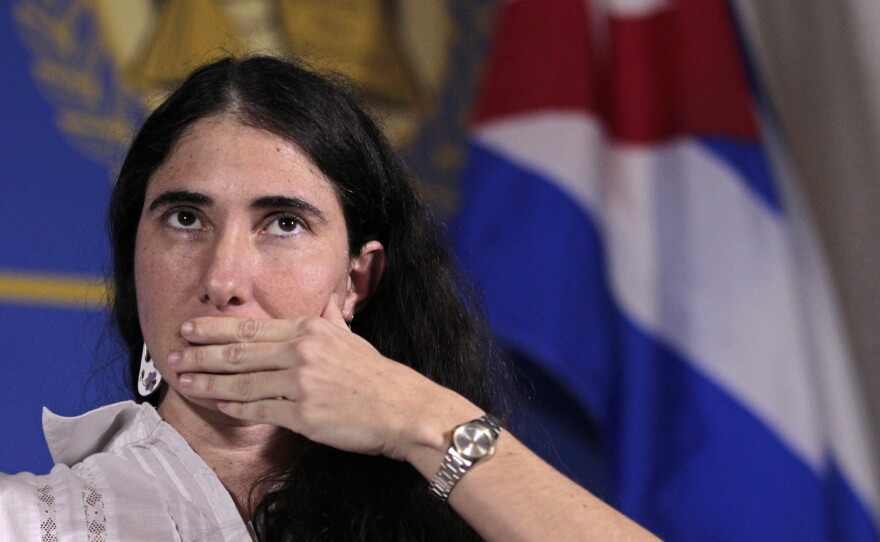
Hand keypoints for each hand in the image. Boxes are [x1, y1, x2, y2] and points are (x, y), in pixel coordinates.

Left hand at [167, 295, 454, 459]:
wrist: (403, 410)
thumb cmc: (379, 375)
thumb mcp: (353, 338)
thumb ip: (332, 319)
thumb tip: (328, 299)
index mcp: (311, 330)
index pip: (253, 326)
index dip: (216, 328)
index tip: (191, 328)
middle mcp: (302, 352)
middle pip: (239, 351)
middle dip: (201, 353)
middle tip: (172, 354)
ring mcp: (301, 384)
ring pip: (241, 382)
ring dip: (208, 382)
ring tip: (183, 380)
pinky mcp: (303, 415)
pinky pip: (258, 410)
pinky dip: (233, 407)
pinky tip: (215, 404)